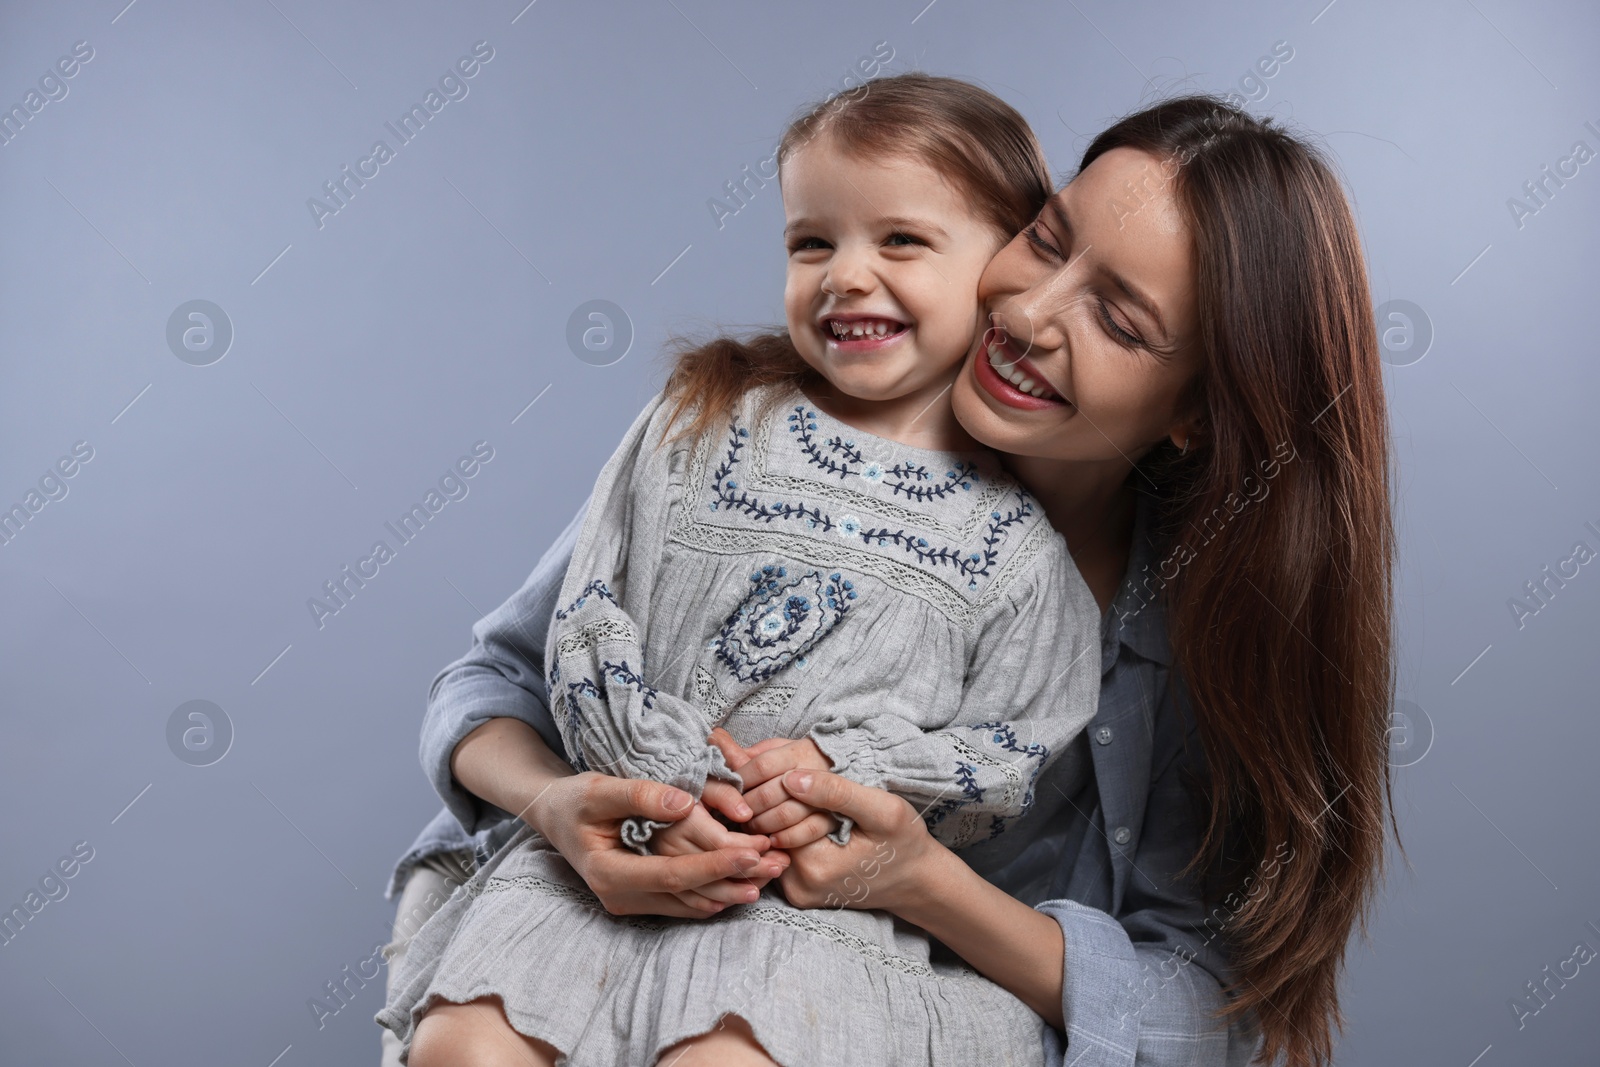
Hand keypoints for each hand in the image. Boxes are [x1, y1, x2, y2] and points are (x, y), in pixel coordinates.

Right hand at [528, 771, 787, 917]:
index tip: (753, 850)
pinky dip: (717, 891)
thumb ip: (639, 795)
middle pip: (689, 895)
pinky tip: (746, 880)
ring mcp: (632, 903)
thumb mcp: (598, 788)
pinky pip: (685, 902)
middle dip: (737, 879)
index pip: (673, 874)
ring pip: (692, 903)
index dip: (715, 864)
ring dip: (734, 889)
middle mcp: (621, 897)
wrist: (553, 815)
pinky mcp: (642, 899)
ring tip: (774, 871)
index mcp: (608, 872)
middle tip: (779, 864)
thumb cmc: (573, 798)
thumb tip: (685, 804)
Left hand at [726, 735, 837, 846]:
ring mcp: (826, 802)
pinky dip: (782, 838)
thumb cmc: (818, 765)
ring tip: (752, 825)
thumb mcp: (791, 749)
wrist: (862, 784)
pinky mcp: (833, 827)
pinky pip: (800, 835)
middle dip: (747, 805)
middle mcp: (815, 773)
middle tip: (737, 812)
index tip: (733, 787)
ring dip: (760, 824)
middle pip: (766, 794)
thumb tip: (718, 739)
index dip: (741, 779)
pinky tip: (773, 838)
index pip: (760, 766)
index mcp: (802, 751)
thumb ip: (759, 751)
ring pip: (780, 817)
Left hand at [775, 769, 937, 913]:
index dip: (778, 786)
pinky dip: (786, 830)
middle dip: (772, 799)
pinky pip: (781, 853)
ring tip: (792, 792)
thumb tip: (790, 778)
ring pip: (771, 840)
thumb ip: (836, 792)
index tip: (785, 767)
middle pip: (767, 829)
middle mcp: (798, 885)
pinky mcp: (798, 892)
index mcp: (816, 865)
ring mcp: (796, 892)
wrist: (916, 881)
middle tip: (781, 774)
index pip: (775, 814)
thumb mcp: (882, 810)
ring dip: (777, 813)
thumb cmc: (903, 842)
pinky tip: (802, 814)